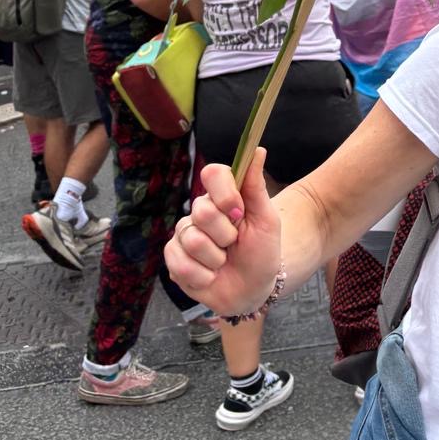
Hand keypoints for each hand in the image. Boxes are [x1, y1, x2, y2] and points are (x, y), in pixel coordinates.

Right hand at [164, 146, 281, 316]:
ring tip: (224, 262)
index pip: (212, 173)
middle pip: (202, 210)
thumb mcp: (266, 220)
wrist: (253, 289)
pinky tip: (210, 276)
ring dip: (216, 259)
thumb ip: (256, 186)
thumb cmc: (262, 251)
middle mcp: (199, 212)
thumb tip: (258, 150)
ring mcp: (183, 235)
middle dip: (226, 234)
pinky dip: (203, 276)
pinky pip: (180, 264)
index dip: (224, 193)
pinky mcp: (172, 260)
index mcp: (222, 197)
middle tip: (234, 243)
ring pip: (192, 240)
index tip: (238, 212)